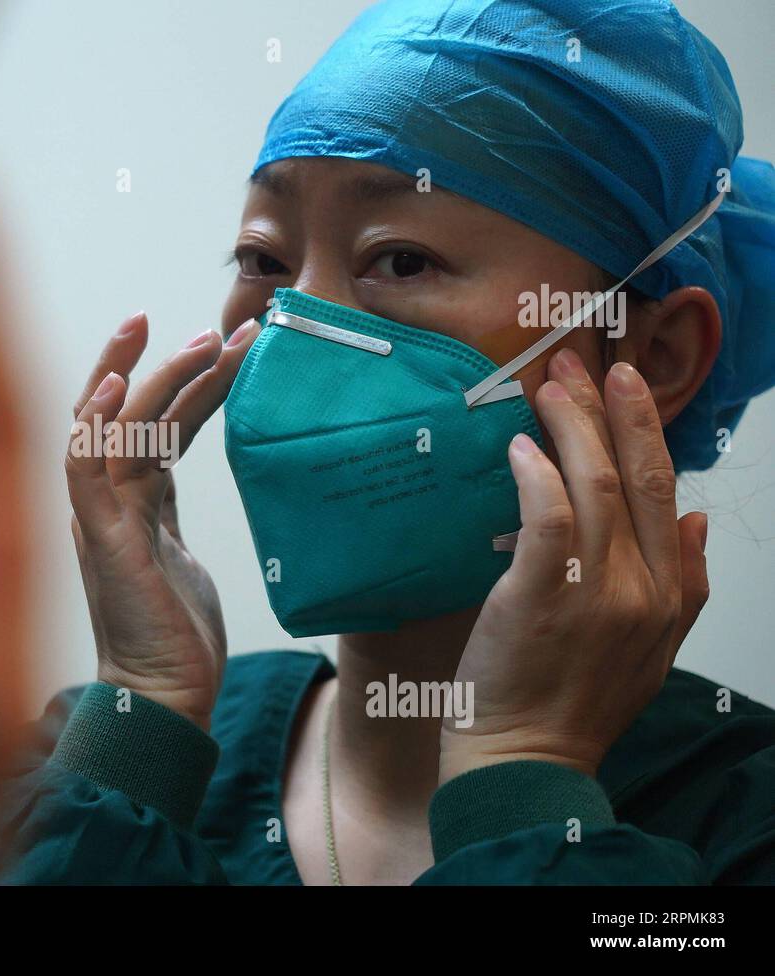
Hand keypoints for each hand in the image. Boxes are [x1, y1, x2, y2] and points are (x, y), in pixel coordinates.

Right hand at [65, 312, 260, 729]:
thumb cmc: (171, 631)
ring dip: (151, 379)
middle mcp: (101, 502)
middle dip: (139, 357)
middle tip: (177, 317)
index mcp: (118, 501)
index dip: (159, 376)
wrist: (164, 698)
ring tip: (199, 340)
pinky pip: (87, 470)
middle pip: (108, 411)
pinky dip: (95, 424)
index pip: (131, 421)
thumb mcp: (175, 549)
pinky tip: (116, 385)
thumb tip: (176, 462)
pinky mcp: (104, 541)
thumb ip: (165, 504)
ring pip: (112, 429)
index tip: (195, 334)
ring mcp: (98, 518)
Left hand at [441, 347, 709, 782]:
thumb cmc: (579, 704)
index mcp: (669, 593)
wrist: (529, 760)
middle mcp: (641, 586)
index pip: (665, 493)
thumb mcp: (655, 649)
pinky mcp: (540, 595)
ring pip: (591, 484)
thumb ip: (687, 584)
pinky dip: (536, 474)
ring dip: (570, 427)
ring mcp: (593, 590)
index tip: (625, 386)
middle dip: (613, 411)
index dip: (646, 432)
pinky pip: (546, 517)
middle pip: (634, 477)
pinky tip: (521, 447)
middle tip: (582, 363)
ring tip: (546, 387)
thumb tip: (703, 520)